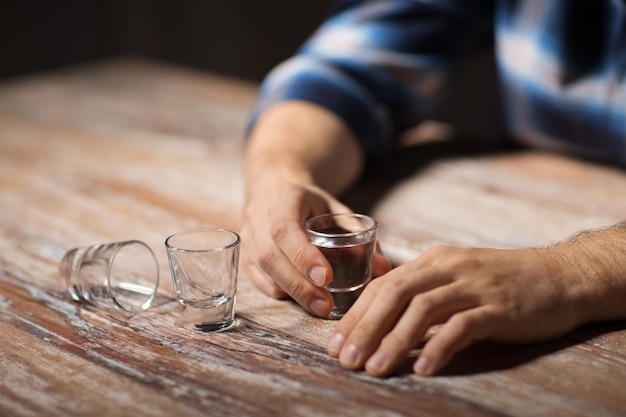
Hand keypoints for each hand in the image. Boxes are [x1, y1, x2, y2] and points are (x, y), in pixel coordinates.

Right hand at [241, 181, 392, 316]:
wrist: (278, 193)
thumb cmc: (312, 205)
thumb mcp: (337, 209)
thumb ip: (360, 235)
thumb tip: (384, 268)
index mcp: (283, 196)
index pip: (285, 228)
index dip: (303, 256)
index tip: (326, 278)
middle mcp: (258, 214)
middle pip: (270, 255)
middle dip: (299, 284)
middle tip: (325, 305)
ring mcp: (247, 236)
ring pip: (262, 270)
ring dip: (291, 292)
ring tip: (320, 307)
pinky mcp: (245, 254)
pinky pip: (258, 280)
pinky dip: (280, 292)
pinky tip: (300, 298)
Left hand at [327, 245, 588, 375]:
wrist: (561, 276)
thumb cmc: (503, 283)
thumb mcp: (457, 278)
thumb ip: (424, 293)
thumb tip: (385, 322)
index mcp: (434, 261)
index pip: (383, 285)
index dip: (356, 314)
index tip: (335, 341)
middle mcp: (449, 268)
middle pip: (395, 293)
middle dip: (365, 327)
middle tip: (345, 357)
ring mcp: (474, 285)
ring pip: (423, 308)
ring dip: (394, 339)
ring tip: (375, 368)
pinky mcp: (500, 307)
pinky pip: (462, 326)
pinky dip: (439, 347)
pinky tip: (423, 368)